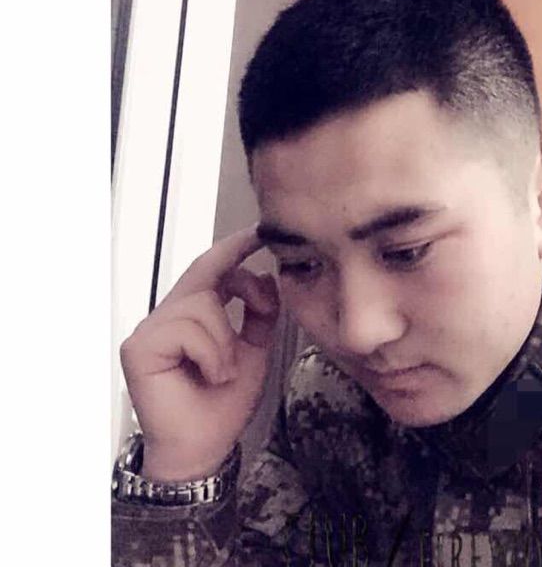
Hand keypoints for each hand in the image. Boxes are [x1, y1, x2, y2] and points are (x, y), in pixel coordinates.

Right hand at [120, 227, 279, 480]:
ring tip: (225, 370)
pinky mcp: (139, 347)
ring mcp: (149, 330)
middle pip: (204, 275)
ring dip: (226, 339)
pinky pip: (188, 328)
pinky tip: (213, 375)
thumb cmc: (223, 403)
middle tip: (263, 309)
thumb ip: (259, 313)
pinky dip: (212, 352)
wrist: (204, 447)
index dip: (232, 249)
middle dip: (241, 287)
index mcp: (190, 315)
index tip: (256, 233)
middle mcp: (166, 316)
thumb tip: (264, 278)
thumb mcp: (254, 350)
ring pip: (201, 303)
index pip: (209, 269)